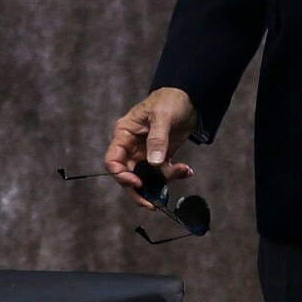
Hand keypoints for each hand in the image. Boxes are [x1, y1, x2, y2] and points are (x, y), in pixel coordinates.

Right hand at [104, 88, 197, 208]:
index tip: (138, 183)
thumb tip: (154, 163)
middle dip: (139, 190)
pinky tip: (186, 170)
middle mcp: (131, 146)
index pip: (113, 160)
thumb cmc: (170, 100)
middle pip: (127, 175)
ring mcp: (145, 153)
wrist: (189, 98)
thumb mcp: (162, 117)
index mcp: (124, 134)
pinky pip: (162, 172)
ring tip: (182, 172)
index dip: (121, 176)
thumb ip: (157, 139)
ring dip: (162, 181)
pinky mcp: (160, 156)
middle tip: (152, 203)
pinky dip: (174, 175)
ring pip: (146, 177)